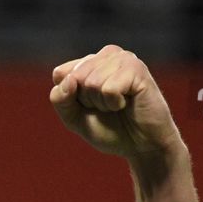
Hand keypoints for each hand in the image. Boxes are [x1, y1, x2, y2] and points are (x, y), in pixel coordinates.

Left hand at [50, 45, 182, 162]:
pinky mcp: (137, 69)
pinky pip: (108, 88)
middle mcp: (107, 55)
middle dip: (87, 101)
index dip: (71, 99)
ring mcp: (123, 59)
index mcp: (90, 61)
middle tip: (107, 108)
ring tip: (118, 105)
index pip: (60, 74)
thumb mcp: (74, 118)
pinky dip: (114, 103)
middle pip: (75, 78)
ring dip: (102, 104)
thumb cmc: (110, 129)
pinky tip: (127, 103)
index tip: (90, 106)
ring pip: (91, 83)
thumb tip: (69, 80)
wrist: (142, 146)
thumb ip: (61, 100)